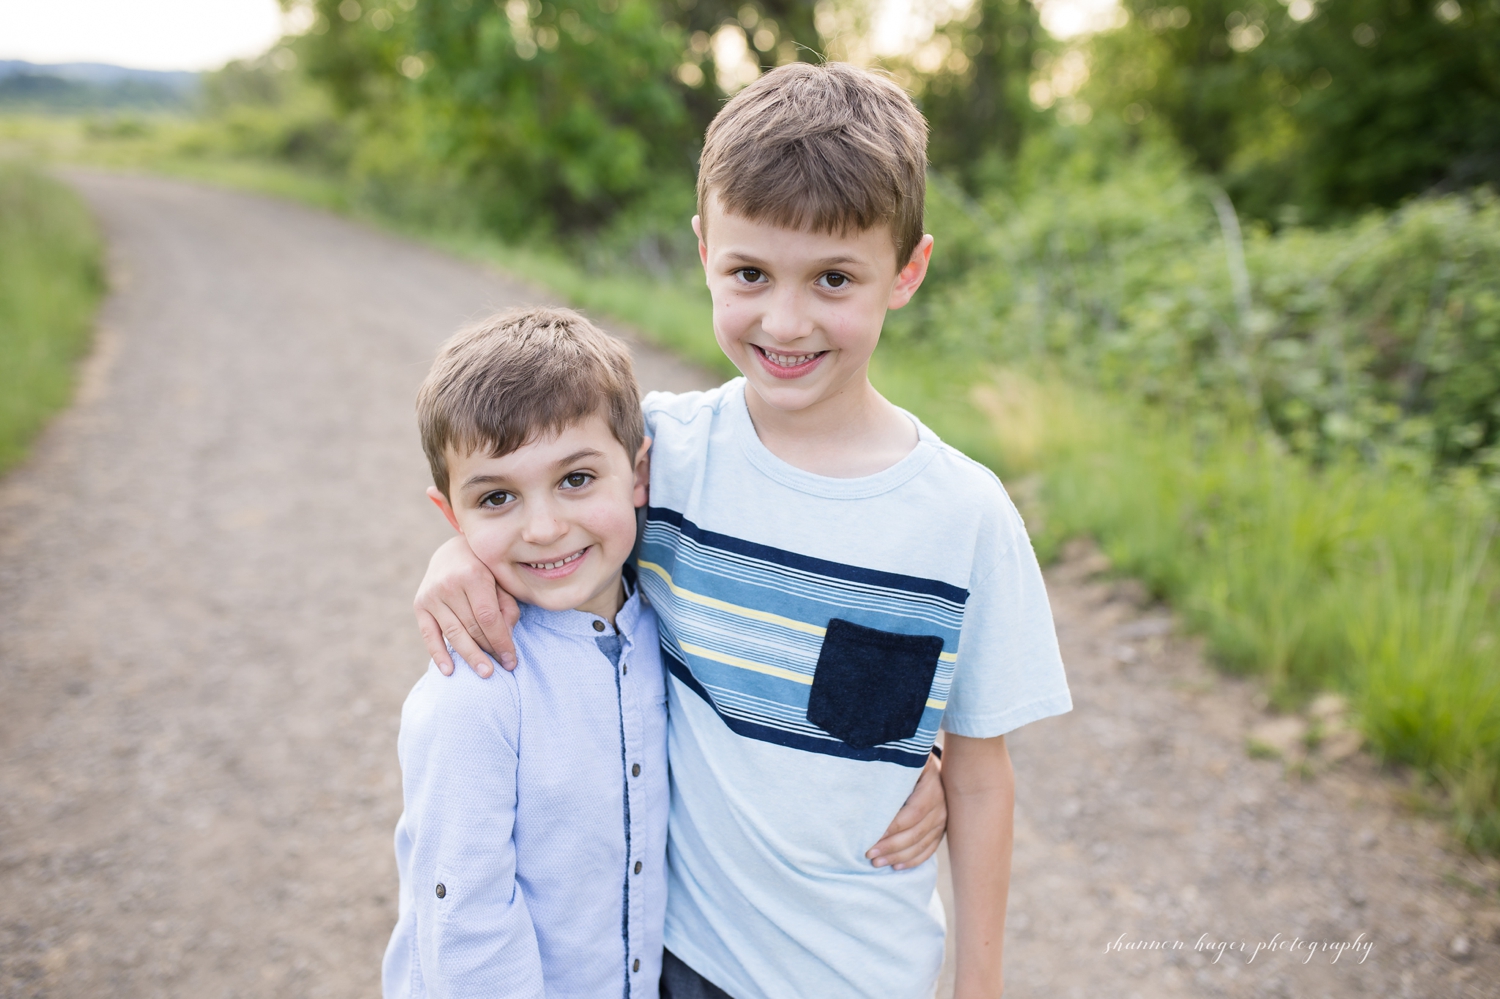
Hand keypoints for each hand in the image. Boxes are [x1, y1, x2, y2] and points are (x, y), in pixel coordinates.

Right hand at [414, 535, 519, 676]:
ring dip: (470, 656)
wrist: (453, 552)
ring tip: (485, 673)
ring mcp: (431, 595)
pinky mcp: (420, 605)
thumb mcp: (501, 579)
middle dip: (488, 650)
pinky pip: (429, 634)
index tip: (512, 660)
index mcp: (472, 575)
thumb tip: (505, 637)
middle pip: (472, 627)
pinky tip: (449, 671)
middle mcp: (449, 585)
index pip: (488, 617)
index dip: (501, 641)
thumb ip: (506, 606)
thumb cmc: (485, 568)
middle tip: (502, 669)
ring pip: (454, 633)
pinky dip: (438, 654)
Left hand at [865, 749, 946, 869]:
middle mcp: (941, 807)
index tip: (871, 835)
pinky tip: (896, 866)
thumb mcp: (909, 759)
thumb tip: (871, 764)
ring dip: (898, 857)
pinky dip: (912, 861)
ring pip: (921, 845)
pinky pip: (928, 850)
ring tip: (877, 862)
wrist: (934, 768)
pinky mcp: (941, 831)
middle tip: (869, 854)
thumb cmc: (912, 762)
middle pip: (915, 833)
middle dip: (891, 846)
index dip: (893, 827)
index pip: (913, 813)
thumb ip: (894, 764)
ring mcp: (943, 821)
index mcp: (931, 788)